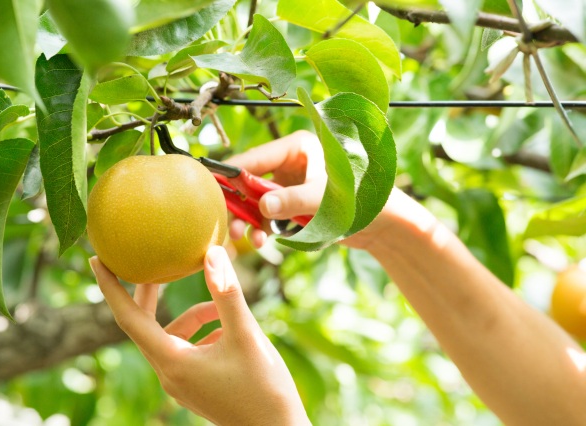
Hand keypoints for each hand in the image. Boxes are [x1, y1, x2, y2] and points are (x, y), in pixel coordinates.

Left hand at [90, 246, 310, 425]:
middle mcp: (169, 373)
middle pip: (147, 323)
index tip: (96, 259)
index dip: (110, 287)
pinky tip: (229, 329)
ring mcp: (180, 380)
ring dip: (197, 314)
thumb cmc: (263, 388)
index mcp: (172, 362)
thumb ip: (226, 293)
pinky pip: (189, 347)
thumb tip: (212, 253)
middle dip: (150, 292)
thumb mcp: (246, 336)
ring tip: (226, 306)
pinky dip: (205, 331)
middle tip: (149, 261)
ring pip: (176, 334)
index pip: (129, 318)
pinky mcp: (194, 383)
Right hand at [226, 130, 400, 251]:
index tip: (211, 189)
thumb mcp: (324, 199)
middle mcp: (290, 163)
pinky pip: (269, 214)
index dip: (232, 174)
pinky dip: (262, 227)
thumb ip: (293, 201)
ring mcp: (291, 184)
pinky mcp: (293, 203)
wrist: (383, 224)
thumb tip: (260, 206)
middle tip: (230, 225)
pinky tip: (262, 241)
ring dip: (249, 220)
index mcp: (298, 147)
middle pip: (251, 181)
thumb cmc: (361, 200)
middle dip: (239, 204)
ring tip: (249, 239)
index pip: (256, 157)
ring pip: (257, 200)